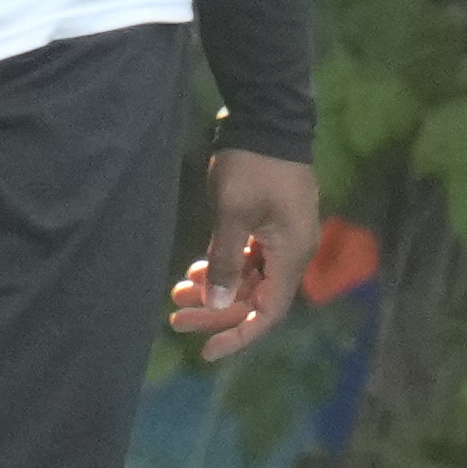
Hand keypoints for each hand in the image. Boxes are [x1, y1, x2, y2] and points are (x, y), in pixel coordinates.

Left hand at [172, 148, 319, 361]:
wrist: (267, 116)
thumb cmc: (252, 165)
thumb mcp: (233, 214)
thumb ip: (226, 261)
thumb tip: (218, 302)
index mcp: (291, 254)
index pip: (268, 312)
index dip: (237, 335)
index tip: (205, 350)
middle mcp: (292, 251)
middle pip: (254, 298)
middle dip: (215, 310)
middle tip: (174, 317)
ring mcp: (283, 236)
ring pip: (249, 277)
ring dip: (215, 287)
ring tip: (177, 292)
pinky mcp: (271, 223)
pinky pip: (249, 257)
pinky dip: (224, 266)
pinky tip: (196, 270)